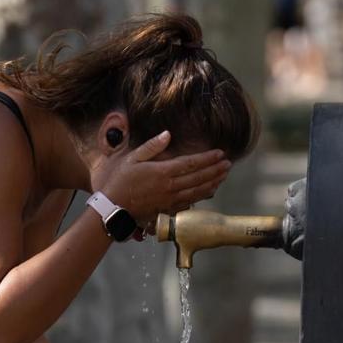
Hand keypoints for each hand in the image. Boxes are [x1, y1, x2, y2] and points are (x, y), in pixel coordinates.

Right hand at [92, 131, 231, 225]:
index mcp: (162, 172)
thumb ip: (152, 146)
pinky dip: (203, 195)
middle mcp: (170, 186)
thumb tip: (168, 134)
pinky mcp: (168, 209)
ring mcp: (170, 199)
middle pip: (199, 177)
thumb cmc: (120, 181)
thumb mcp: (132, 158)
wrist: (113, 207)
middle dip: (215, 170)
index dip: (207, 158)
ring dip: (213, 182)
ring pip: (198, 190)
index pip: (191, 163)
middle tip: (228, 164)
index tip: (220, 153)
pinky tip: (210, 190)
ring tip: (224, 175)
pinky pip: (191, 202)